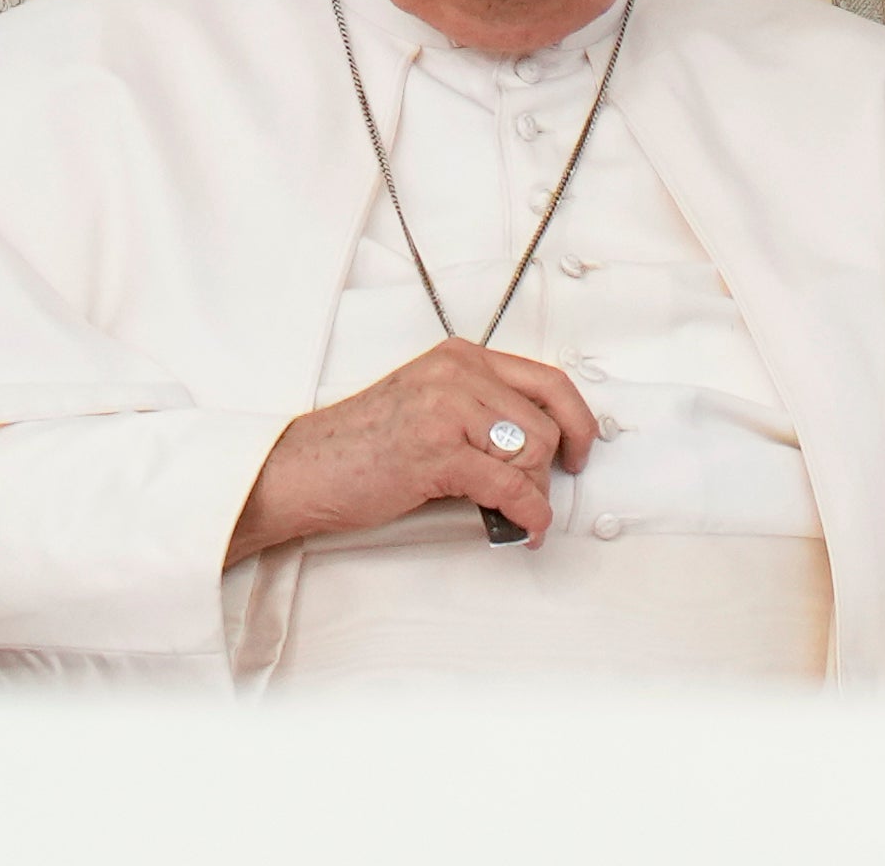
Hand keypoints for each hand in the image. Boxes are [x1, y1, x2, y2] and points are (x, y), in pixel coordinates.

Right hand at [227, 339, 599, 563]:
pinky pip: (510, 486)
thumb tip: (537, 450)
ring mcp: (447, 408)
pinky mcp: (439, 451)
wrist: (305, 468)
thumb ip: (479, 412)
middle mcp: (457, 373)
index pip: (546, 379)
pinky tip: (523, 527)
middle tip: (539, 493)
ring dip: (533, 492)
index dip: (576, 419)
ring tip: (514, 511)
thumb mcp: (428, 405)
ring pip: (532, 452)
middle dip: (549, 468)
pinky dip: (527, 514)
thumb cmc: (360, 445)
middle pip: (545, 420)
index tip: (579, 449)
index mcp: (459, 357)